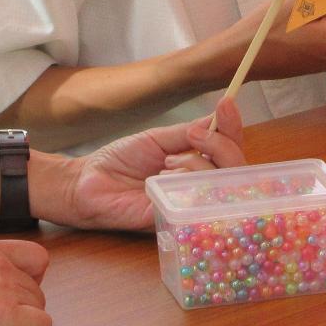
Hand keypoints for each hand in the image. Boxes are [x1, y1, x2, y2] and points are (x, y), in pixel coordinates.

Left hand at [53, 101, 246, 230]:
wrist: (87, 182)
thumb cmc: (120, 160)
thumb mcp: (158, 138)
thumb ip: (189, 132)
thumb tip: (219, 117)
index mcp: (199, 163)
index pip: (231, 148)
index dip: (234, 127)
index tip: (226, 104)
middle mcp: (201, 185)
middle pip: (238, 169)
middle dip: (222, 145)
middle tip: (193, 137)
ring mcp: (191, 205)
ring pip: (222, 185)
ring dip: (196, 164)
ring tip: (166, 163)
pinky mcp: (177, 221)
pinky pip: (198, 204)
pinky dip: (184, 183)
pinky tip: (163, 179)